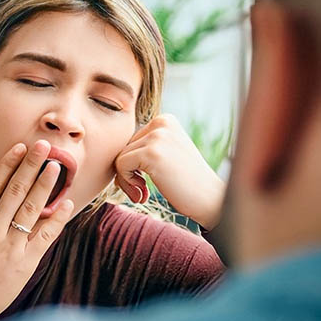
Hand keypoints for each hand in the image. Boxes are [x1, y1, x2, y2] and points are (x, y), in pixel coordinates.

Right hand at [0, 140, 73, 320]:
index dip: (8, 164)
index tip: (19, 147)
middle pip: (15, 190)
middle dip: (31, 165)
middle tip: (44, 146)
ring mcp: (9, 246)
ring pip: (30, 209)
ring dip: (45, 185)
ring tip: (57, 167)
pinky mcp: (24, 262)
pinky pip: (44, 237)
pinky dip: (56, 219)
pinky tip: (67, 204)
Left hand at [114, 114, 224, 228]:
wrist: (210, 200)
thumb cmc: (186, 183)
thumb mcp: (167, 154)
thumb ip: (144, 147)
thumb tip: (109, 150)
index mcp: (165, 120)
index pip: (130, 140)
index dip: (132, 164)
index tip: (145, 180)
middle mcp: (161, 122)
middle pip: (122, 147)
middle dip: (128, 172)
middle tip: (143, 190)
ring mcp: (157, 137)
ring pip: (119, 157)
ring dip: (126, 180)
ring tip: (143, 192)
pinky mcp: (151, 153)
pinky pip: (120, 166)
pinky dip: (126, 184)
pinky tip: (143, 194)